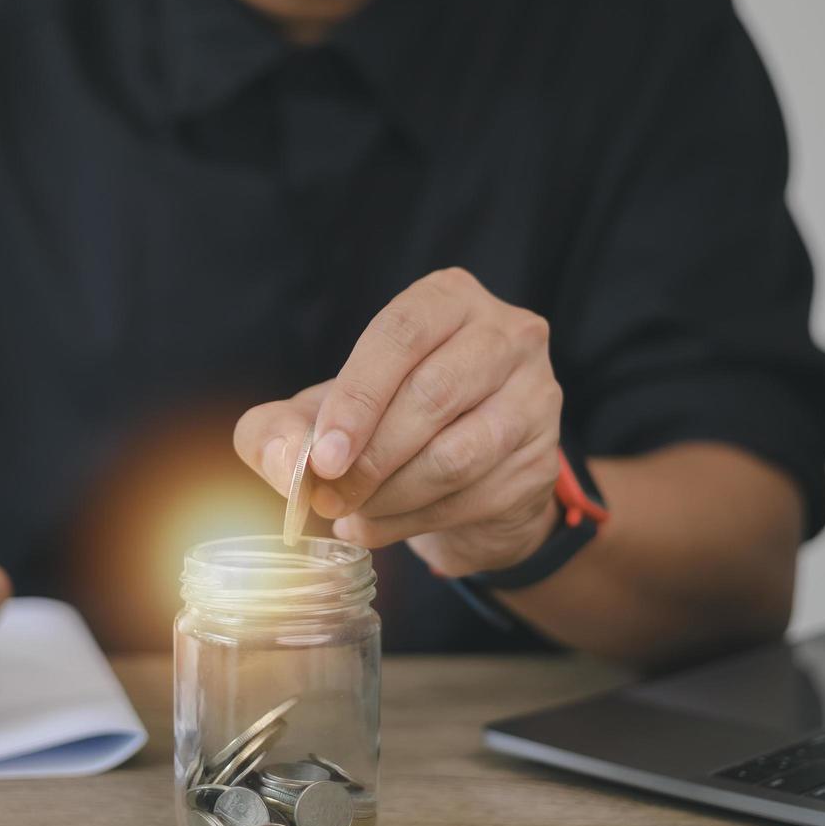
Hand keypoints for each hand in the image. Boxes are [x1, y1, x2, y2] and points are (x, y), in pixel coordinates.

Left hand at [235, 268, 563, 575]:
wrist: (462, 480)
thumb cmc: (385, 424)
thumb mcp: (323, 415)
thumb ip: (280, 428)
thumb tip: (286, 460)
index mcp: (448, 299)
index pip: (402, 334)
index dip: (357, 398)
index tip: (323, 457)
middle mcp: (507, 334)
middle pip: (432, 394)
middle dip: (370, 457)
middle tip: (328, 496)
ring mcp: (537, 397)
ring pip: (457, 454)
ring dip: (392, 496)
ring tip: (352, 514)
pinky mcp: (543, 460)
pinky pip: (475, 497)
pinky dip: (417, 522)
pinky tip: (383, 526)